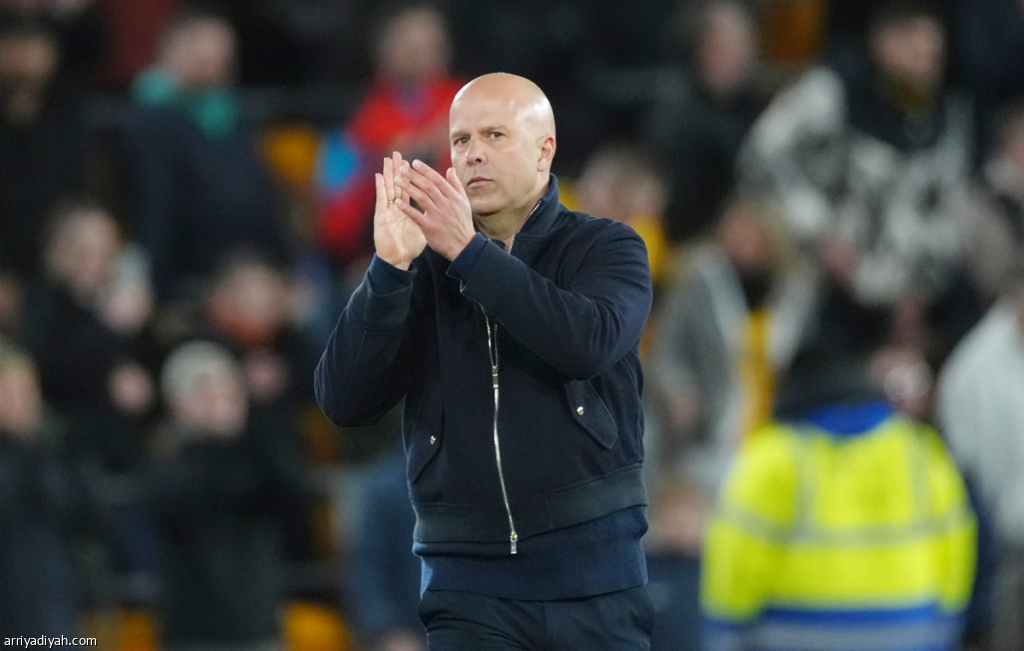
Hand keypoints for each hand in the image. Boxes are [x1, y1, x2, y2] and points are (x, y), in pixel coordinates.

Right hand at [375, 151, 426, 269]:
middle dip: (398, 170)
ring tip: (388, 160)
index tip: (413, 163)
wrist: (398, 259)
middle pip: (397, 185)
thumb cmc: (409, 246)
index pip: (410, 189)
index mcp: (406, 210)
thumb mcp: (423, 228)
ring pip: (388, 188)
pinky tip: (379, 176)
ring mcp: (388, 211)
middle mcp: (396, 208)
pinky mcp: (381, 216)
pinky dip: (380, 187)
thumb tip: (438, 209)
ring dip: (387, 173)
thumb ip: (428, 216)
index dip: (412, 177)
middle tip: (398, 155)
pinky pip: (381, 200)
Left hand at [394, 159, 475, 260]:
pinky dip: (406, 208)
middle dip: (413, 176)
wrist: (464, 246)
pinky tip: (397, 202)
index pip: (437, 179)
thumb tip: (450, 169)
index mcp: (453, 197)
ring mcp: (437, 215)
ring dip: (408, 187)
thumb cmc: (462, 223)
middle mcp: (445, 204)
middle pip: (427, 186)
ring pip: (421, 197)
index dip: (425, 170)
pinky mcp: (430, 227)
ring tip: (396, 180)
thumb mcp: (464, 202)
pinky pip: (416, 215)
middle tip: (401, 168)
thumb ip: (456, 185)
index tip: (414, 163)